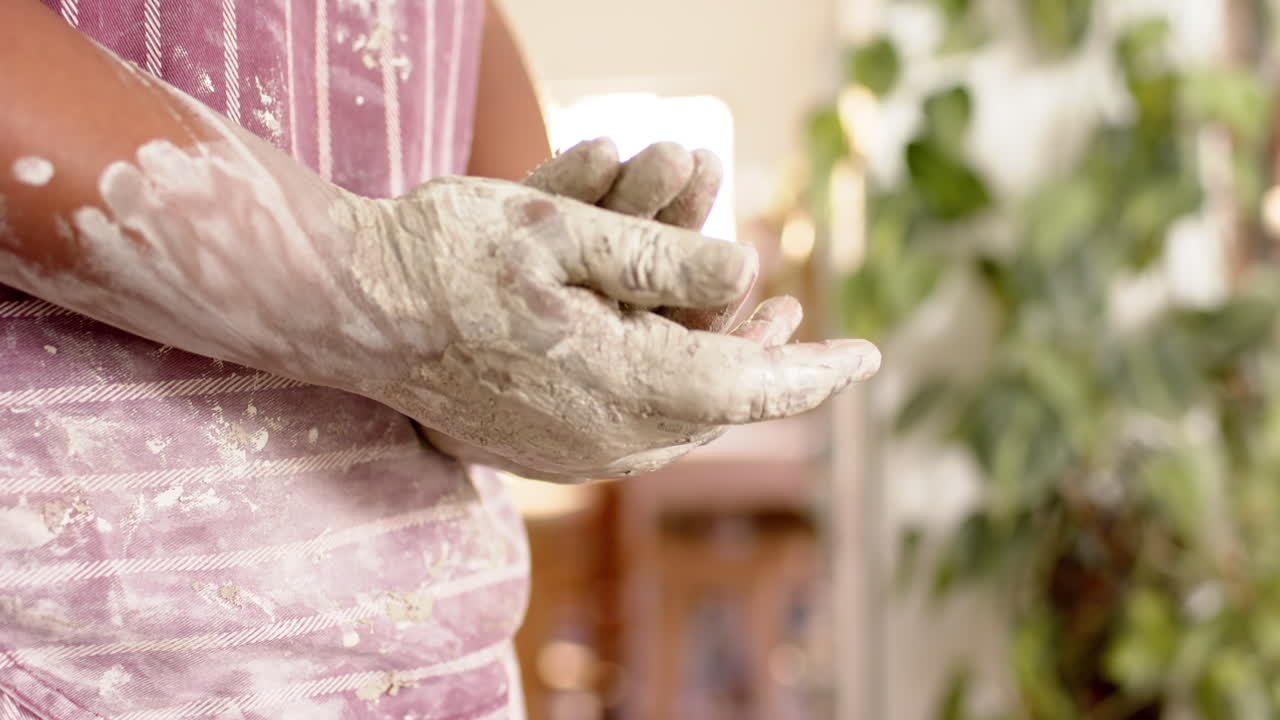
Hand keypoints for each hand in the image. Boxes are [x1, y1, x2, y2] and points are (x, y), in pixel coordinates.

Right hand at [339, 150, 878, 482]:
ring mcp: (567, 452)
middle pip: (716, 405)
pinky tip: (662, 350)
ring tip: (745, 324)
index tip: (868, 356)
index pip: (753, 384)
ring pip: (672, 420)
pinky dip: (660, 388)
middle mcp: (604, 437)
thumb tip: (749, 271)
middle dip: (766, 364)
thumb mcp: (559, 232)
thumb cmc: (446, 256)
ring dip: (714, 371)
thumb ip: (659, 256)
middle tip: (800, 325)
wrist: (346, 308)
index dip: (817, 370)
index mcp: (623, 383)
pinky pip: (624, 429)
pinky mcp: (535, 449)